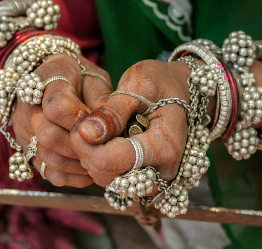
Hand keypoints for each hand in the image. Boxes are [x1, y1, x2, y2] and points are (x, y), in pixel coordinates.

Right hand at [13, 53, 112, 186]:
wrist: (54, 79)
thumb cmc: (81, 77)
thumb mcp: (96, 79)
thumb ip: (102, 100)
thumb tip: (112, 129)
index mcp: (47, 81)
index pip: (57, 107)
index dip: (83, 120)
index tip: (99, 122)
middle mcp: (28, 107)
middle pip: (49, 136)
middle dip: (82, 145)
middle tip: (104, 146)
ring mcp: (24, 130)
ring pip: (47, 158)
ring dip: (78, 163)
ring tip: (100, 159)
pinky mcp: (28, 149)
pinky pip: (47, 172)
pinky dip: (72, 176)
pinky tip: (89, 169)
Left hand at [70, 59, 201, 186]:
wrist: (181, 89)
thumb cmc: (162, 82)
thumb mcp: (138, 86)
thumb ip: (112, 112)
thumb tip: (86, 133)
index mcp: (164, 148)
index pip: (110, 161)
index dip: (85, 145)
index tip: (80, 120)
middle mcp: (163, 171)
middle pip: (107, 175)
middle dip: (88, 150)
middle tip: (86, 121)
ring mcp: (156, 178)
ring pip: (108, 179)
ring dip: (93, 155)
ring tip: (97, 127)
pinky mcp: (147, 177)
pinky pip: (115, 177)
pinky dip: (102, 160)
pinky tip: (104, 139)